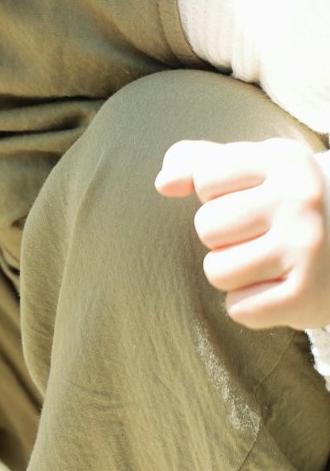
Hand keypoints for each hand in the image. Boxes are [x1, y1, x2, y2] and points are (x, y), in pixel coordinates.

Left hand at [155, 138, 329, 330]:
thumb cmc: (281, 199)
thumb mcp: (249, 165)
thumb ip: (195, 161)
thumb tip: (164, 184)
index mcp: (284, 161)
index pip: (204, 177)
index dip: (214, 192)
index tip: (246, 196)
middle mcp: (300, 201)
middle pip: (207, 227)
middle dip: (221, 235)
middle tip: (257, 234)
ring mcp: (305, 249)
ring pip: (217, 271)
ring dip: (231, 271)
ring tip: (264, 261)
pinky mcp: (305, 296)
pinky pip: (239, 309)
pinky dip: (249, 304)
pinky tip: (275, 287)